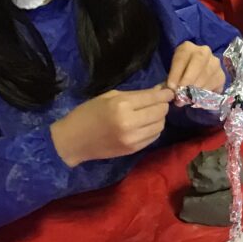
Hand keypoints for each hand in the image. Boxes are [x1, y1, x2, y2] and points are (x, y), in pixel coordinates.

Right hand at [50, 85, 174, 166]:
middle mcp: (130, 122)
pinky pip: (154, 137)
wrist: (73, 140)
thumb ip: (135, 95)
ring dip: (159, 118)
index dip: (165, 94)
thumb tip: (159, 91)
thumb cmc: (87, 113)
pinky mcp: (133, 149)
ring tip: (150, 113)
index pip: (153, 98)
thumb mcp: (109, 97)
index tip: (169, 92)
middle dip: (162, 105)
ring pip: (160, 125)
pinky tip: (146, 125)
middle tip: (158, 102)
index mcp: (121, 105)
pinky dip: (154, 129)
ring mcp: (133, 138)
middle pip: (160, 112)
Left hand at [166, 42, 225, 91]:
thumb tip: (172, 96)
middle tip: (182, 93)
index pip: (181, 58)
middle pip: (198, 63)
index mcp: (187, 48)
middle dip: (189, 80)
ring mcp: (215, 63)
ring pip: (207, 75)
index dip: (176, 73)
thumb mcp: (173, 74)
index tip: (171, 86)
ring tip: (189, 98)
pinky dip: (206, 93)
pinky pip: (215, 85)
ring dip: (197, 89)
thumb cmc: (181, 72)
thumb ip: (171, 83)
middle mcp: (204, 51)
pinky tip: (199, 96)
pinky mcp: (221, 75)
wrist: (195, 72)